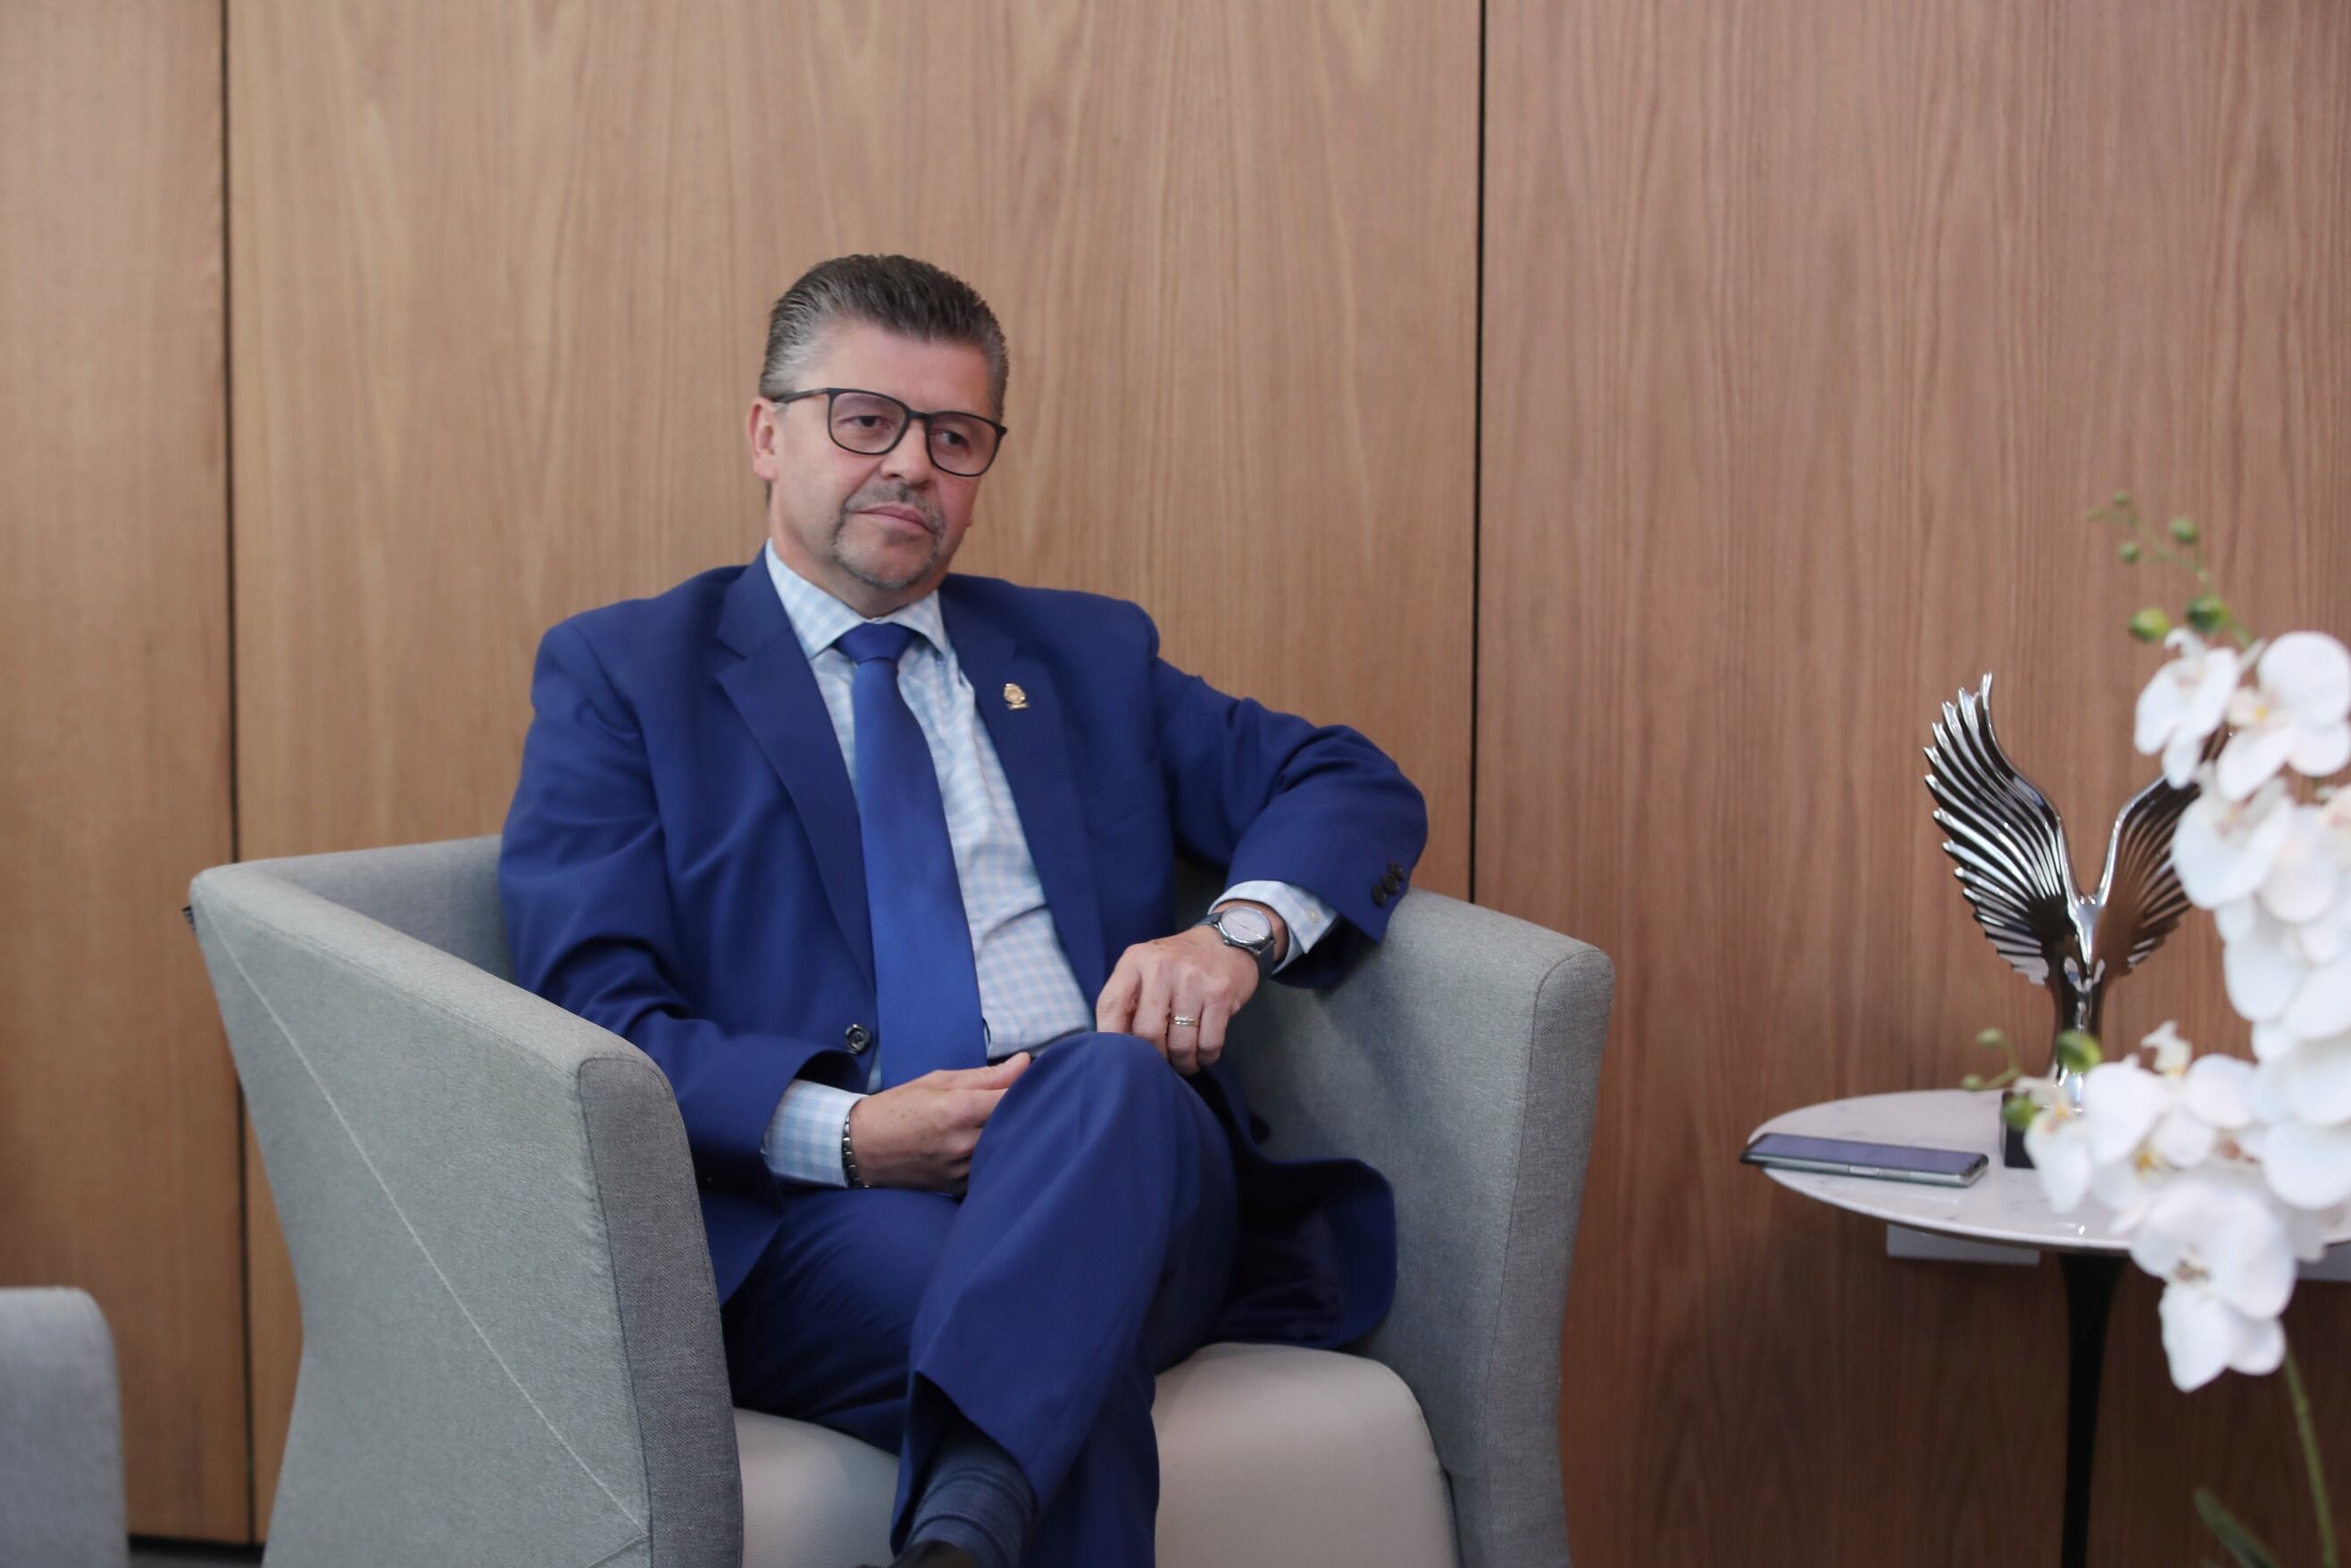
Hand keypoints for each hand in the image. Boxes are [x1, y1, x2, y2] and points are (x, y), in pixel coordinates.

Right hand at [846, 1054, 1030, 1193]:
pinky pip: (992, 1168)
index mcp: (959, 1110)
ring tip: (1008, 1120)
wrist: (863, 1148)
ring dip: (1013, 1132)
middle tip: (1025, 1098)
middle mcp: (965, 1143)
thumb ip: (985, 1075)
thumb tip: (1023, 1062)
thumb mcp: (939, 1081)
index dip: (1029, 1086)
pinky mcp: (961, 1187)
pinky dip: (997, 1153)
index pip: (1014, 1098)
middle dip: (1025, 1109)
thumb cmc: (899, 1107)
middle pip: (1016, 1124)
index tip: (1033, 1078)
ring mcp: (964, 1170)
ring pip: (1007, 1148)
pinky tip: (991, 1142)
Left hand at [1093, 923, 1266, 1075]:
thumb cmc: (1180, 962)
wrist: (1229, 938)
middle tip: (1161, 1062)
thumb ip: (1129, 998)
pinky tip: (1202, 1054)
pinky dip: (1205, 1057)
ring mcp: (1193, 979)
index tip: (1119, 1057)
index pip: (1111, 1005)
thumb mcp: (1147, 967)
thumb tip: (1116, 1047)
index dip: (1111, 1038)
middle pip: (1147, 1032)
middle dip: (1154, 1057)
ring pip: (1180, 1044)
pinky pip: (1209, 1043)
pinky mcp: (1220, 993)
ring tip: (1184, 1062)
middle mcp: (1162, 966)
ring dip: (1182, 1062)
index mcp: (1136, 960)